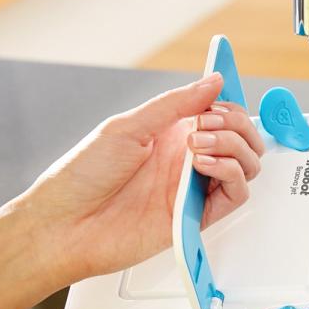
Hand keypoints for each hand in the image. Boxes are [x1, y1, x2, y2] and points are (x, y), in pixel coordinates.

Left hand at [0, 73, 264, 308]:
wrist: (63, 226)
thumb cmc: (80, 177)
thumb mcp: (127, 126)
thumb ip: (175, 104)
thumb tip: (213, 81)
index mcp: (169, 134)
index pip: (220, 114)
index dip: (227, 103)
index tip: (218, 96)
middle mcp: (185, 160)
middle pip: (240, 139)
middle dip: (236, 123)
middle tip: (210, 121)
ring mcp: (192, 188)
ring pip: (245, 165)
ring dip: (234, 146)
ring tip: (200, 144)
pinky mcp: (196, 217)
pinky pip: (235, 195)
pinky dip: (231, 174)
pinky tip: (203, 164)